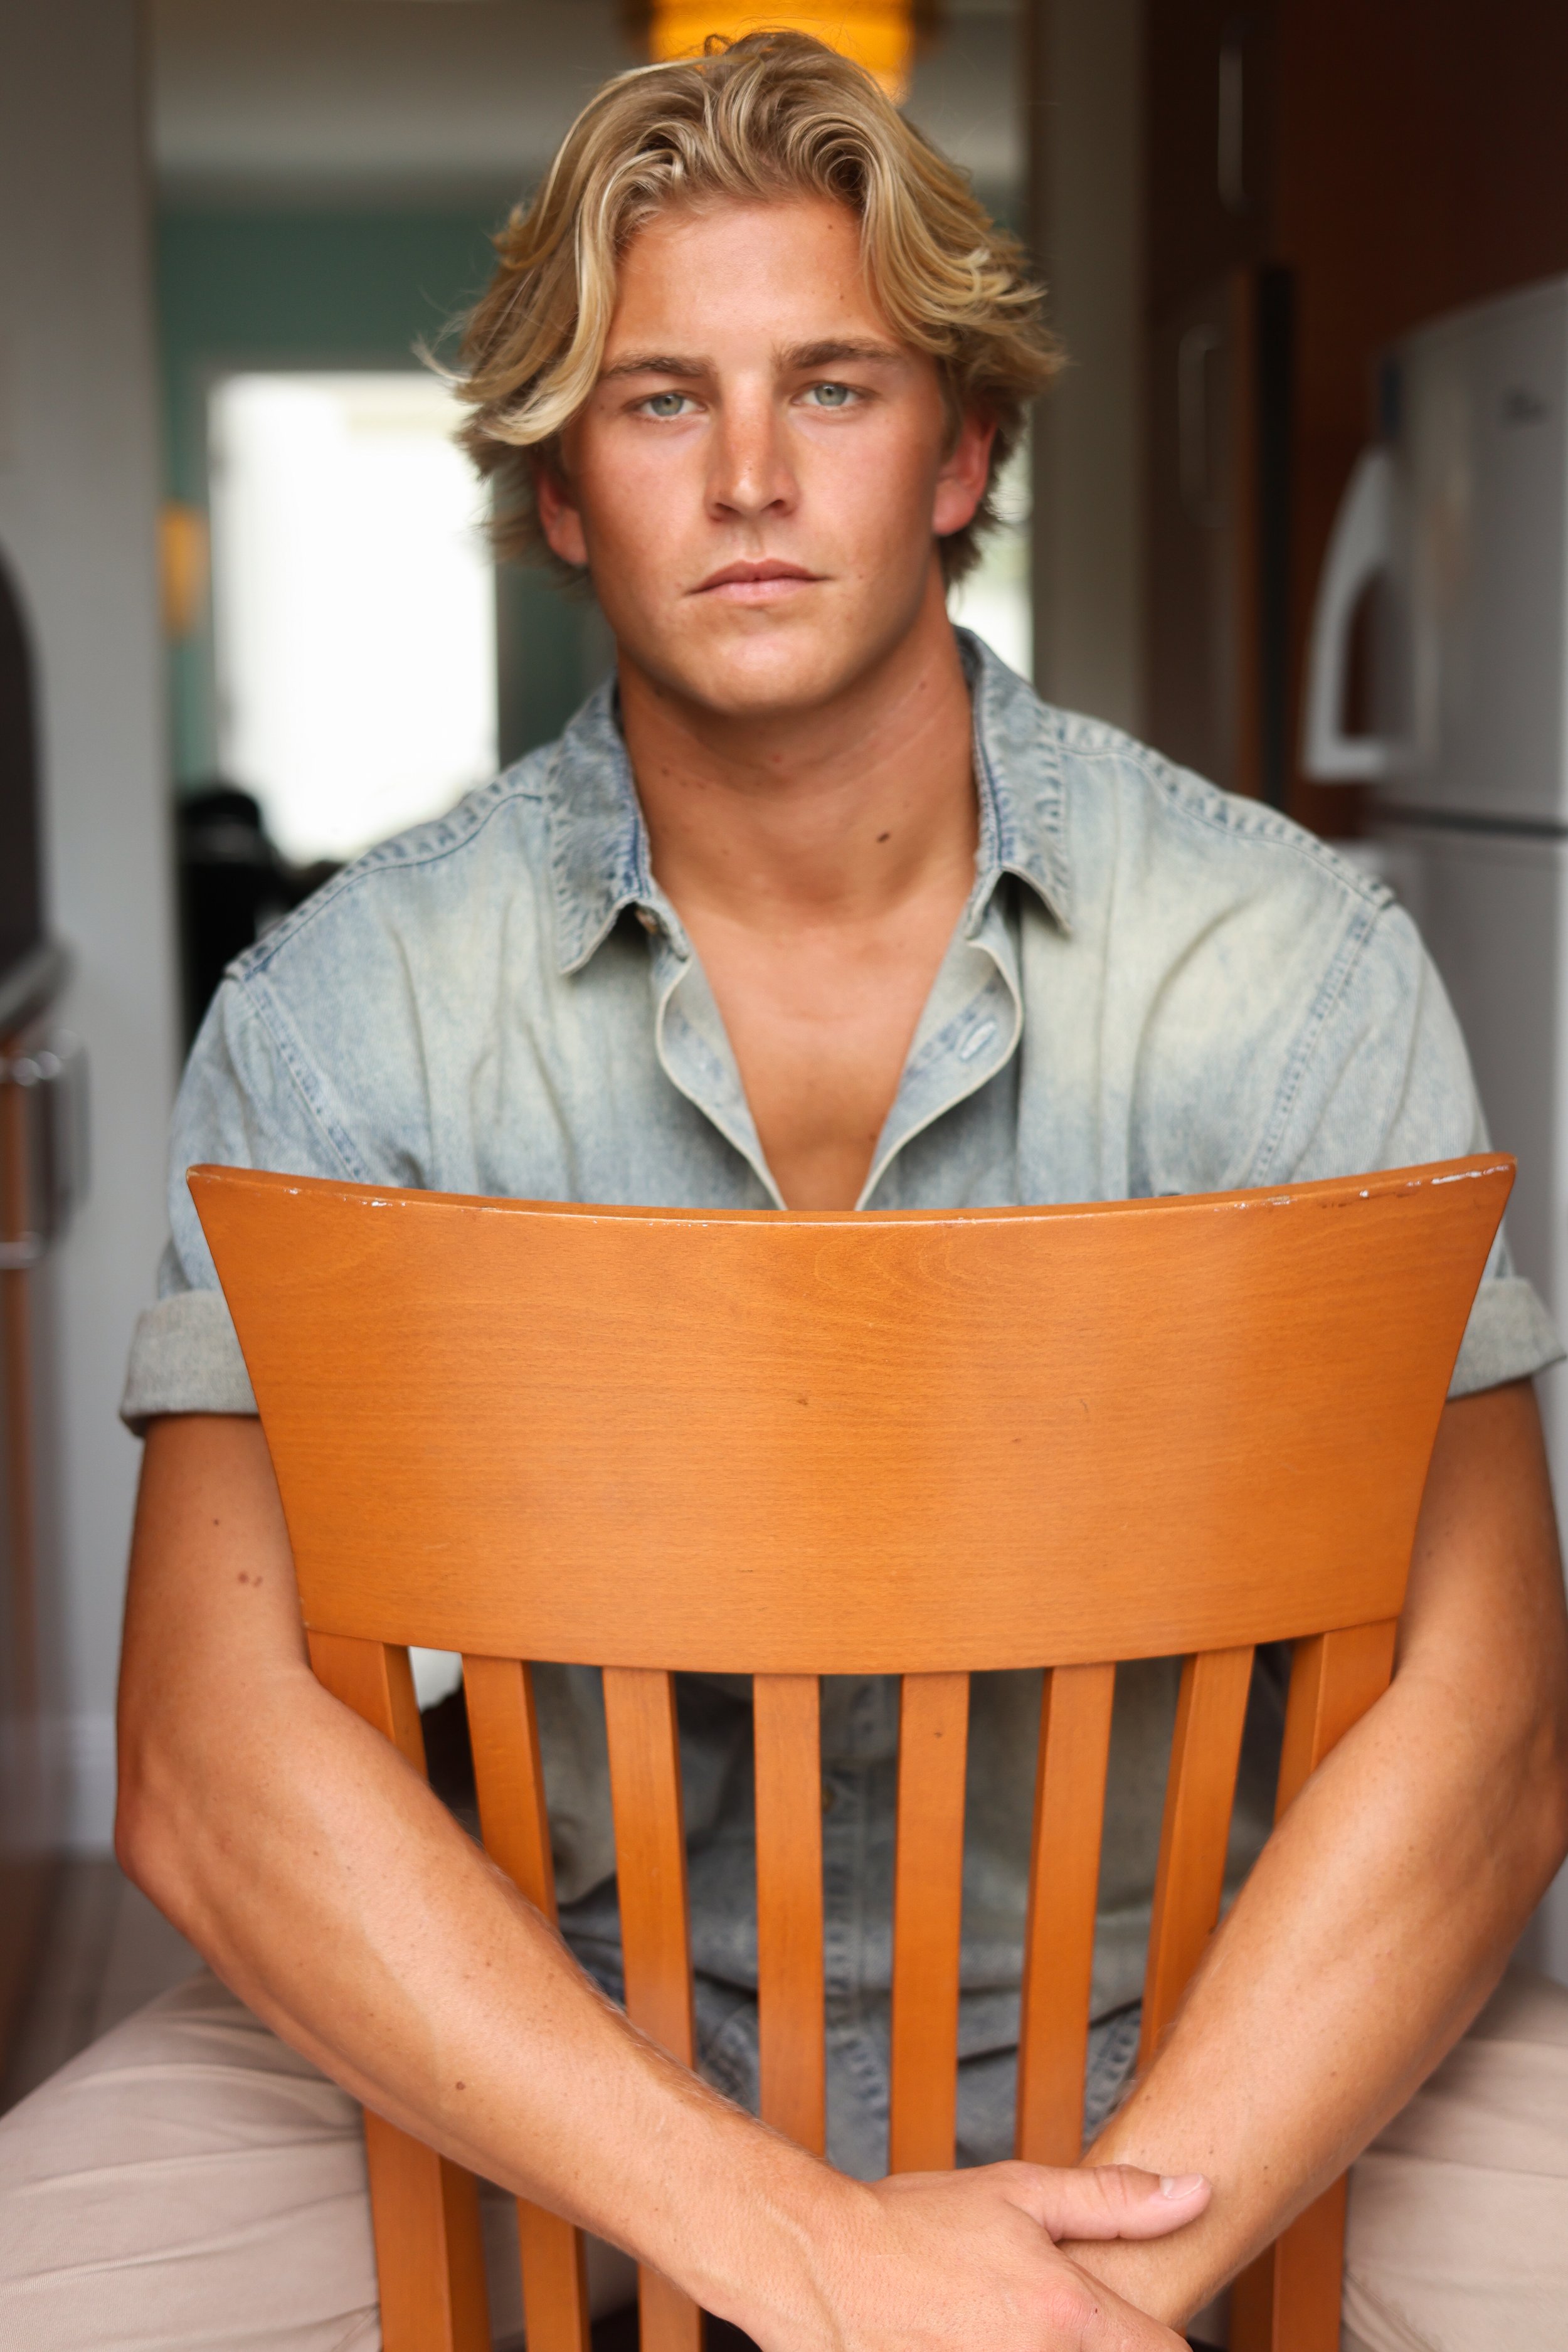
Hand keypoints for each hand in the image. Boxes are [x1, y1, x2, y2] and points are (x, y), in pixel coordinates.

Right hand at [759, 2161, 1209, 2351]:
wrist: (820, 2268)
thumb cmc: (915, 2224)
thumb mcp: (1018, 2192)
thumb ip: (1115, 2201)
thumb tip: (1198, 2193)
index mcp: (1067, 2316)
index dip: (1154, 2337)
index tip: (1129, 2324)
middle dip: (1098, 2344)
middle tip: (1037, 2314)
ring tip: (1001, 2322)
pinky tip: (969, 2338)